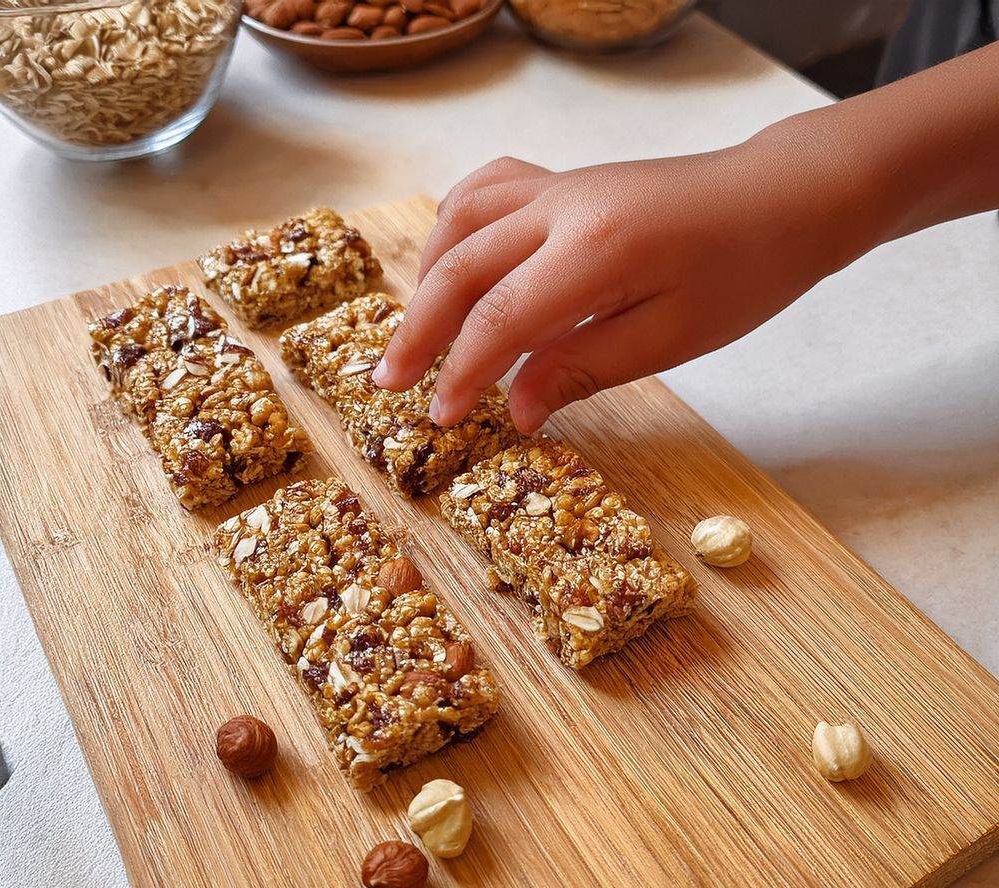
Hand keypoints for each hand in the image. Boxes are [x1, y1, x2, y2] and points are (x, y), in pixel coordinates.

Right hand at [372, 145, 852, 432]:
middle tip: (390, 383)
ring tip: (417, 330)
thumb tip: (515, 409)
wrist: (783, 198)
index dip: (461, 373)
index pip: (499, 319)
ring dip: (428, 279)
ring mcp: (560, 186)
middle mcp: (562, 206)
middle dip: (419, 331)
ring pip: (461, 221)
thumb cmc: (744, 272)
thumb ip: (582, 368)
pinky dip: (455, 229)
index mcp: (594, 250)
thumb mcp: (670, 337)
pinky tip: (453, 263)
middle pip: (461, 268)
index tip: (440, 418)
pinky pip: (487, 191)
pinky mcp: (565, 183)